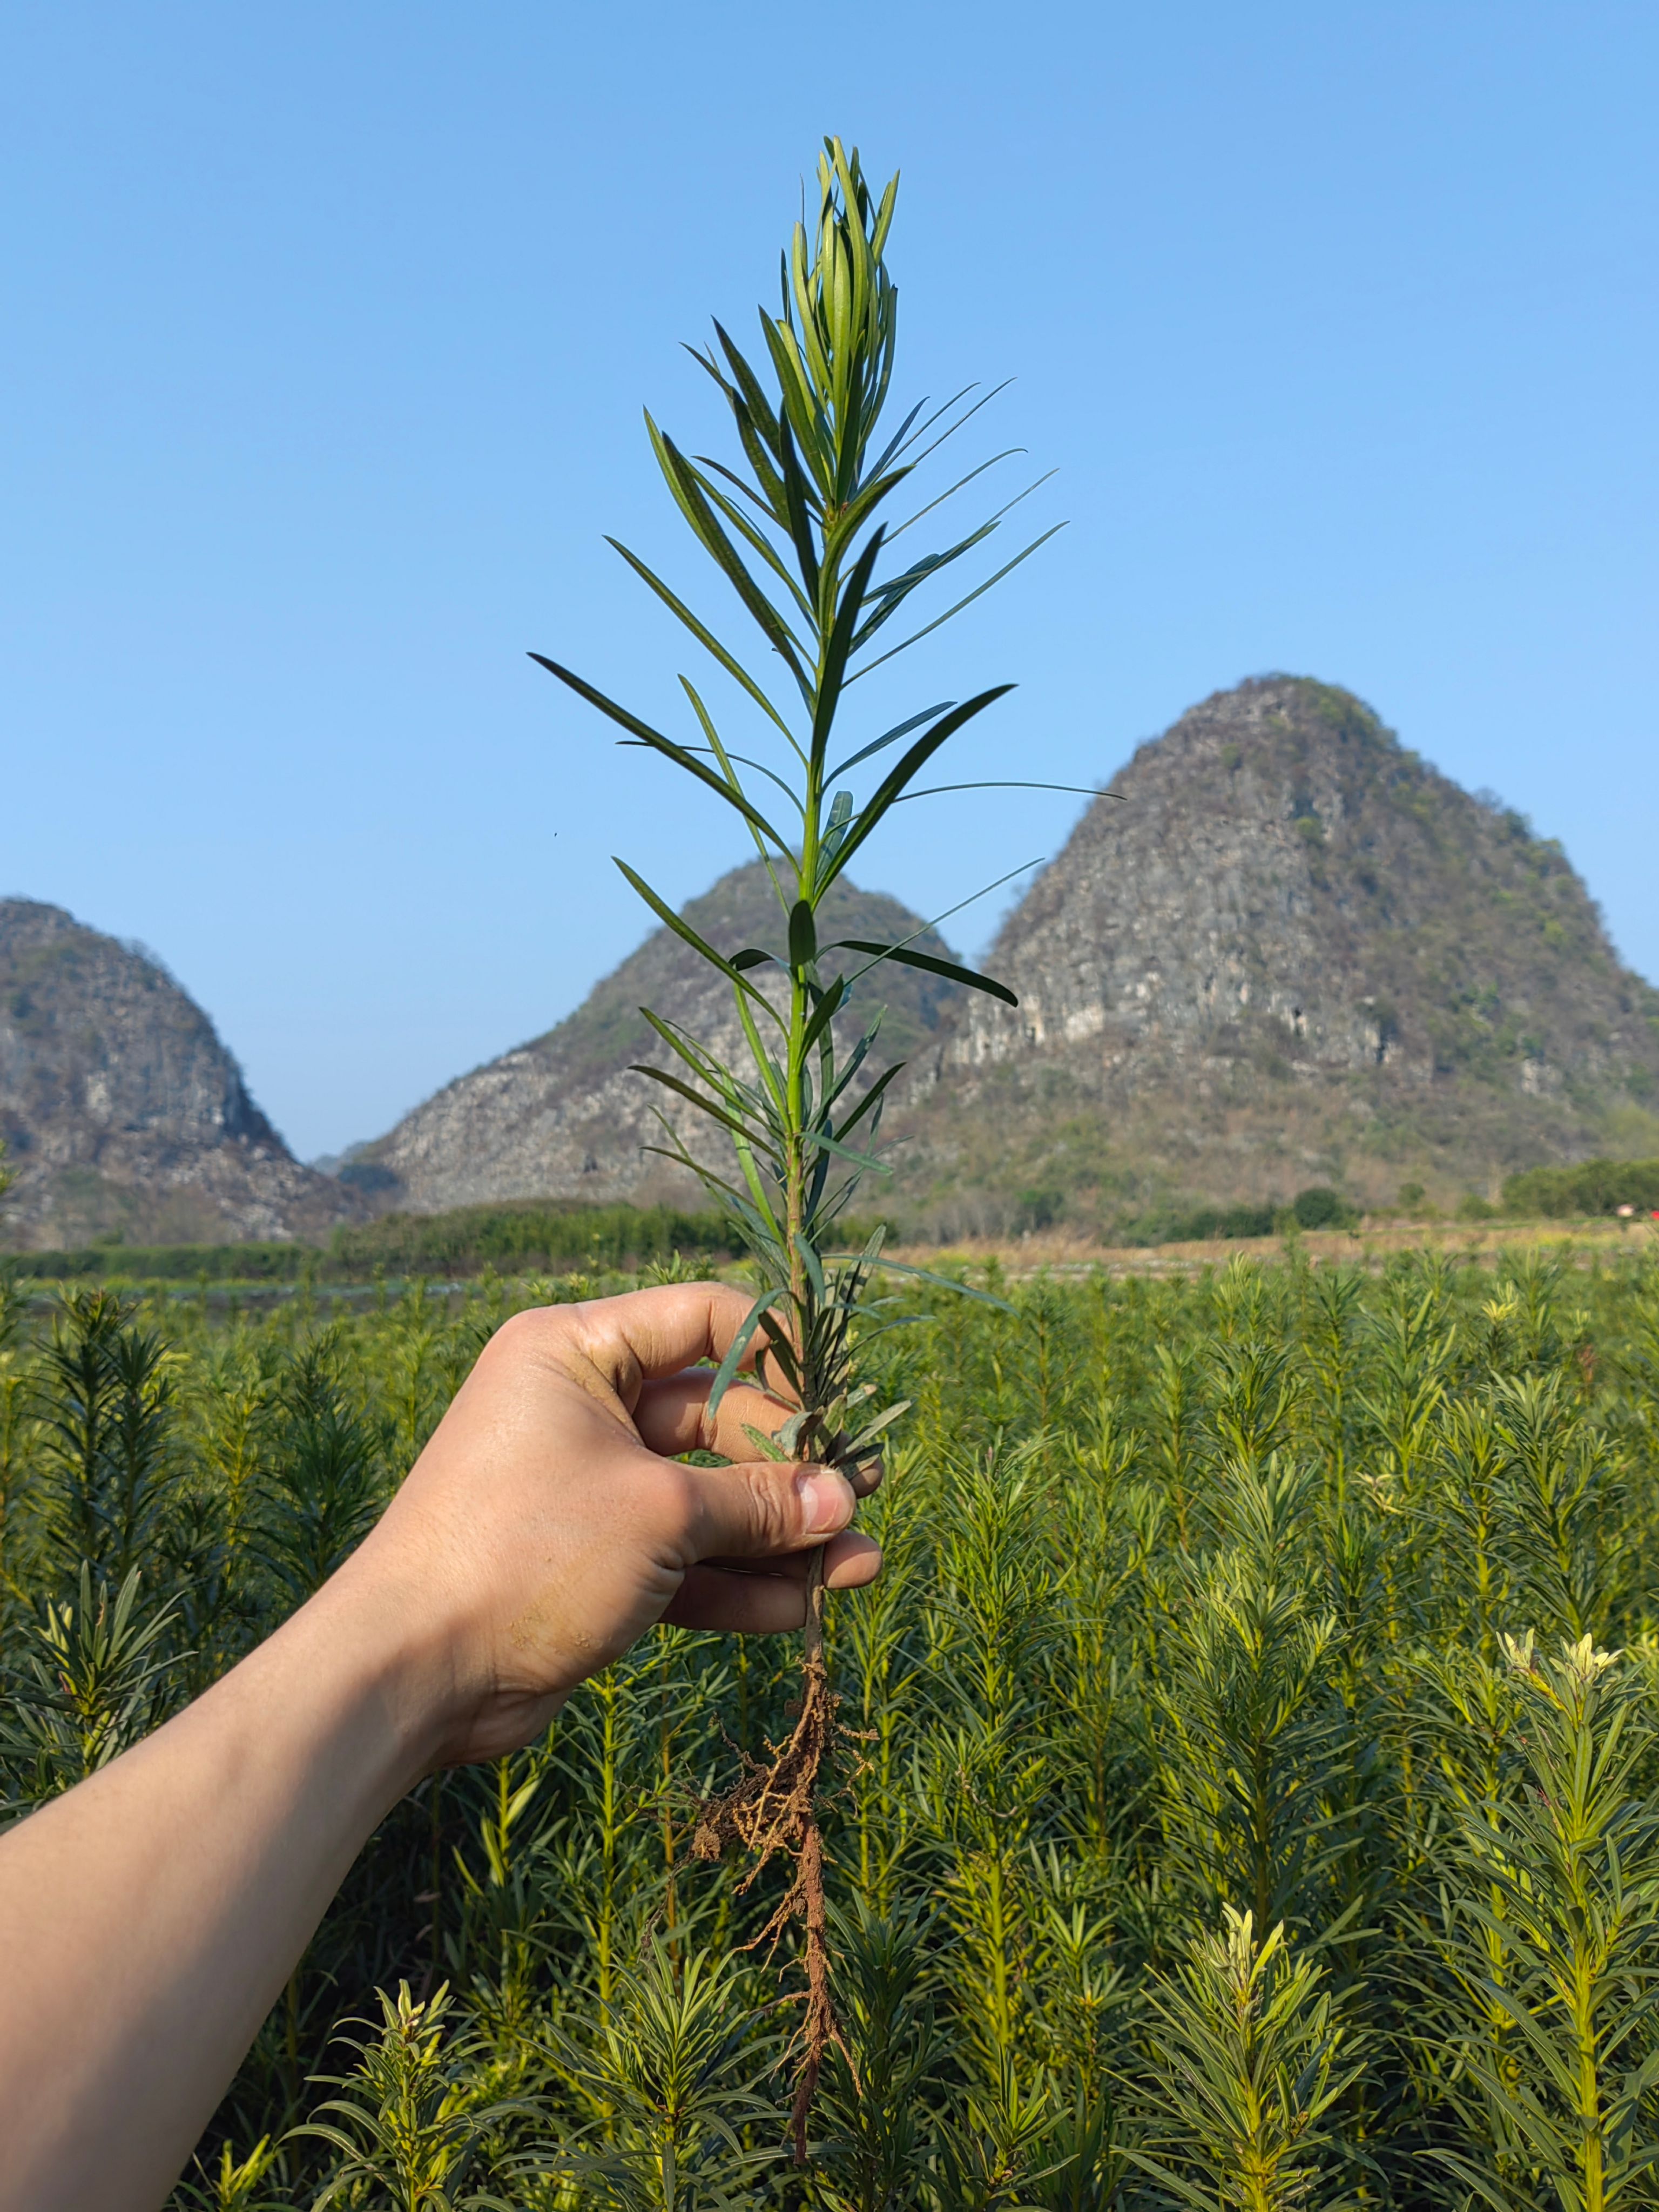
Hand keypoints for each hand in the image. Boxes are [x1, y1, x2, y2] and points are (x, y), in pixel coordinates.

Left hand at [341, 1281, 882, 1767]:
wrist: (410, 1671)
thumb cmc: (526, 1553)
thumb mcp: (660, 1514)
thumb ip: (759, 1501)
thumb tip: (845, 1498)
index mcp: (576, 1350)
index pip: (704, 1319)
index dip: (780, 1356)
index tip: (841, 1403)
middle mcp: (581, 1407)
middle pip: (715, 1415)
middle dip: (792, 1466)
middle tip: (862, 1502)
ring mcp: (588, 1488)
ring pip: (706, 1496)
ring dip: (780, 1533)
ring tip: (861, 1567)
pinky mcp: (592, 1562)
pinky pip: (682, 1557)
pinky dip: (737, 1581)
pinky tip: (805, 1608)